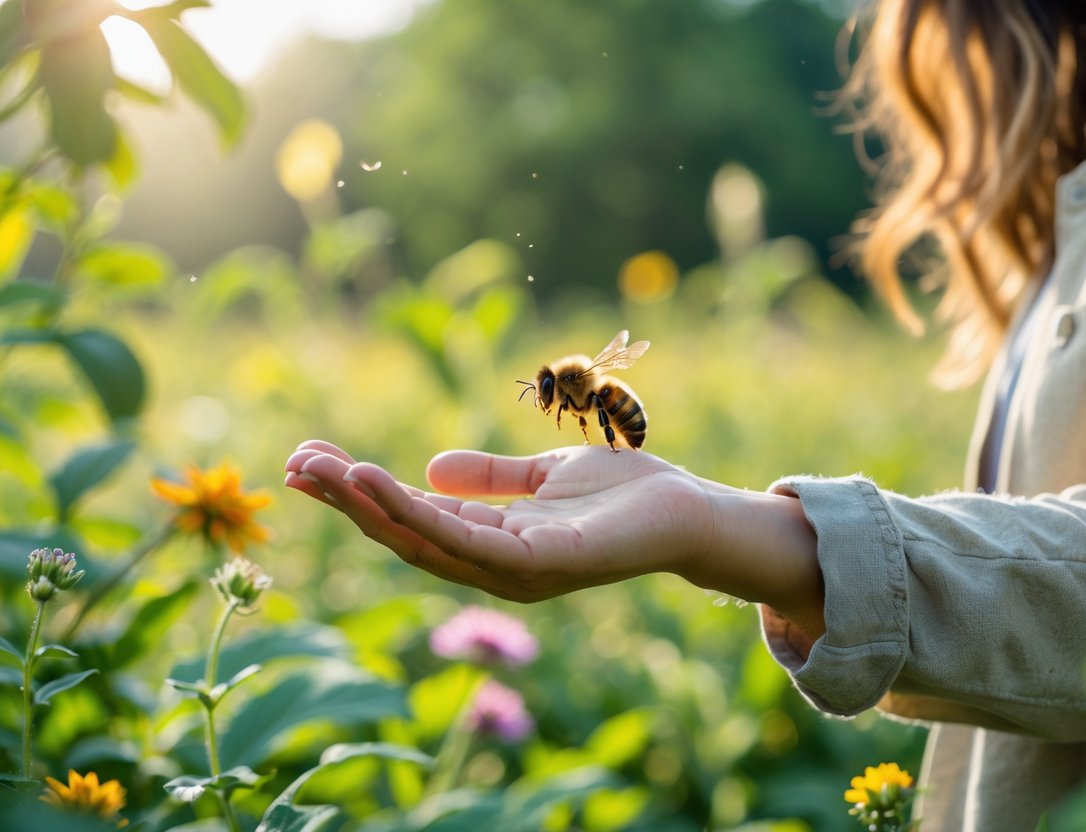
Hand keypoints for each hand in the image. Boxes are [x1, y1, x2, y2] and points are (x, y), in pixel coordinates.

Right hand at [284, 440, 822, 636]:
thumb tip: (428, 468)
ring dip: (366, 507)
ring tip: (319, 470)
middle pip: (404, 535)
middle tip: (292, 464)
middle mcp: (493, 567)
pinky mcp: (540, 563)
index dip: (362, 494)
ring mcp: (514, 572)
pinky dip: (413, 513)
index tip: (313, 459)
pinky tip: (375, 480)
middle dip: (346, 501)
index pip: (412, 520)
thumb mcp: (540, 477)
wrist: (688, 508)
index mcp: (491, 545)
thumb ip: (490, 478)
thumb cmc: (623, 495)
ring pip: (422, 540)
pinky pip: (464, 539)